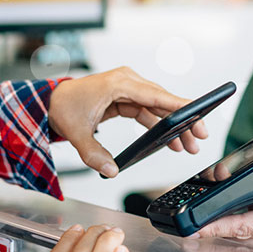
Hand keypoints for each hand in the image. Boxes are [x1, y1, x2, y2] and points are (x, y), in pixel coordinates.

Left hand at [48, 67, 207, 176]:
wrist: (52, 101)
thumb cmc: (64, 107)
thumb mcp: (76, 132)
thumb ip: (94, 154)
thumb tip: (110, 170)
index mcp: (117, 83)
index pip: (153, 94)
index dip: (177, 105)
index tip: (196, 112)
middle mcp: (126, 81)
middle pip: (161, 100)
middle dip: (182, 120)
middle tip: (200, 136)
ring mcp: (128, 88)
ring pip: (158, 107)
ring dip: (173, 125)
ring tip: (188, 145)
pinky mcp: (127, 97)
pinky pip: (149, 111)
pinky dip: (160, 126)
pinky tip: (171, 141)